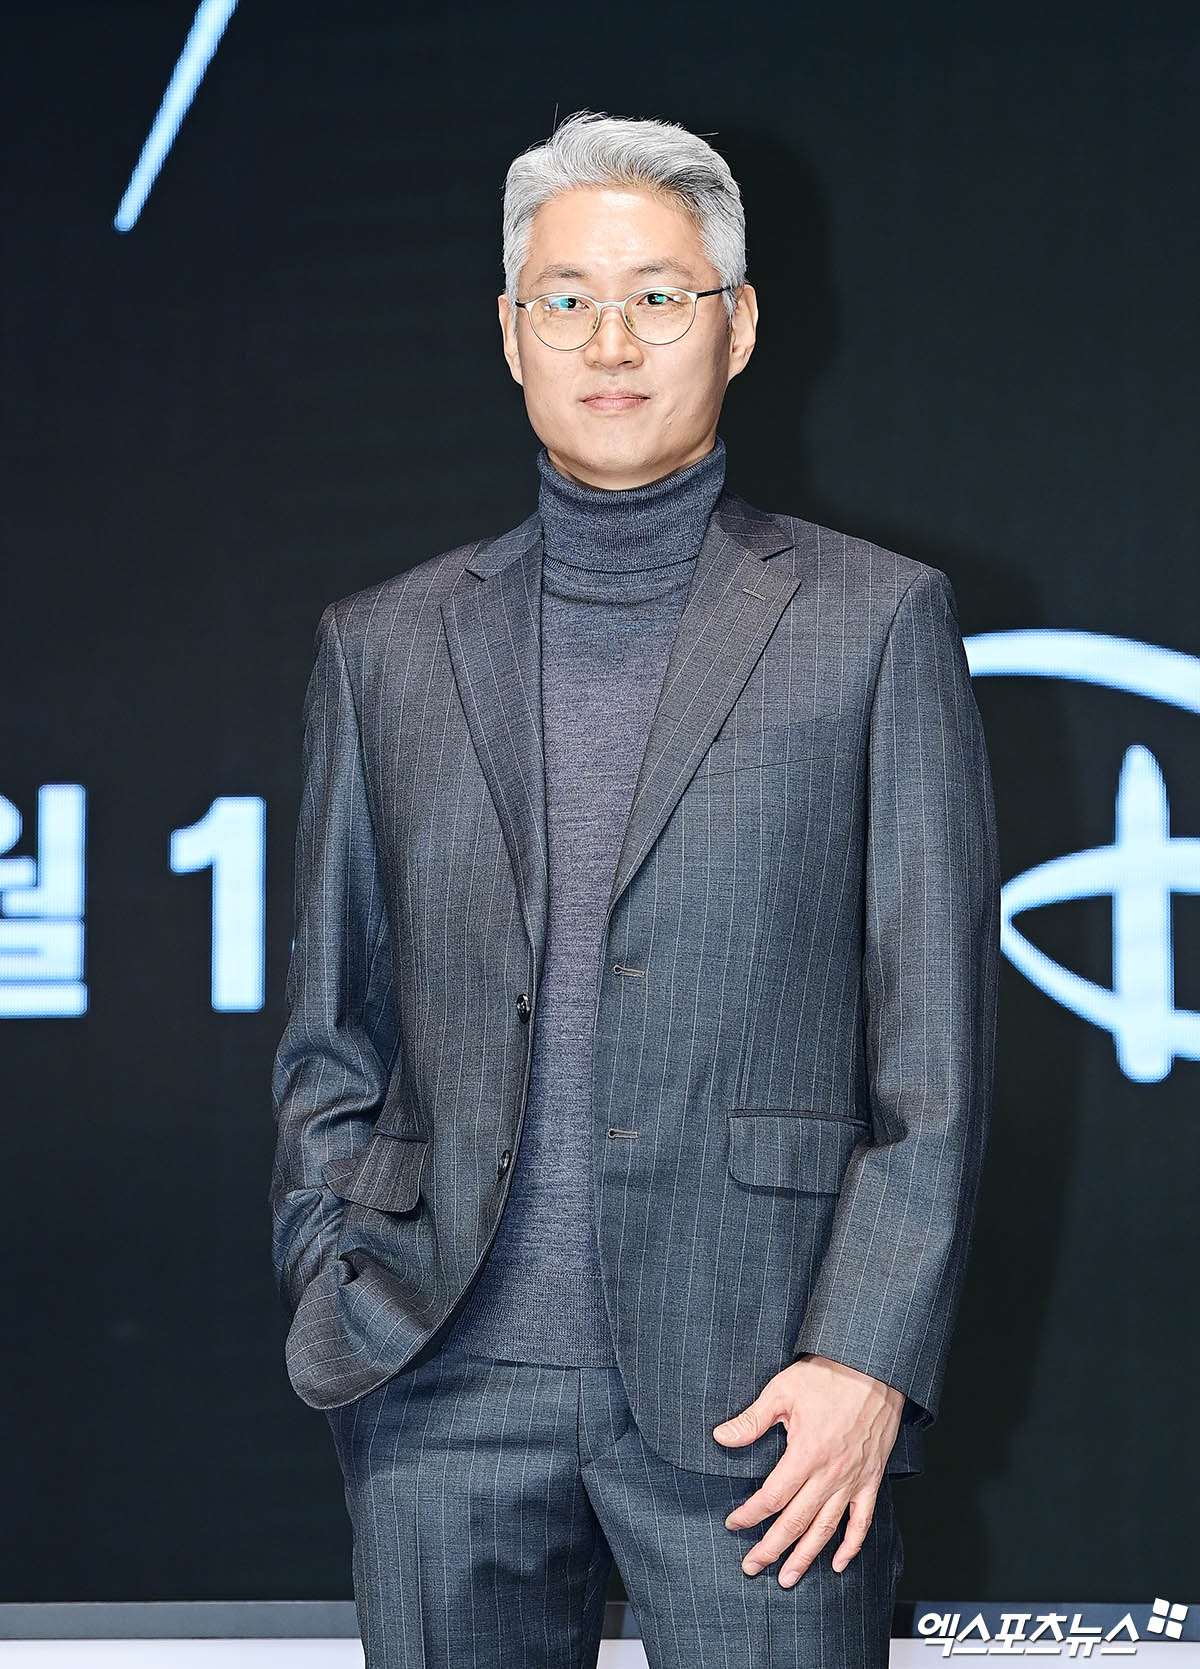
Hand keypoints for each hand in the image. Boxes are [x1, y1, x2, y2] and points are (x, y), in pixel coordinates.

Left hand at [712, 1353, 903, 1584]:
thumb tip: (720, 1437)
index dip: (750, 1515)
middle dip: (771, 1548)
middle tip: (751, 1567)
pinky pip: (862, 1521)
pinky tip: (839, 1563)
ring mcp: (852, 1480)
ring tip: (787, 1578)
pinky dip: (851, 1546)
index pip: (772, 1497)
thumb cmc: (827, 1376)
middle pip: (796, 1522)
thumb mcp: (782, 1390)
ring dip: (805, 1557)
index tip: (733, 1524)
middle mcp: (830, 1474)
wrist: (872, 1369)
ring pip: (826, 1529)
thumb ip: (752, 1419)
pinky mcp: (870, 1479)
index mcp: (806, 1454)